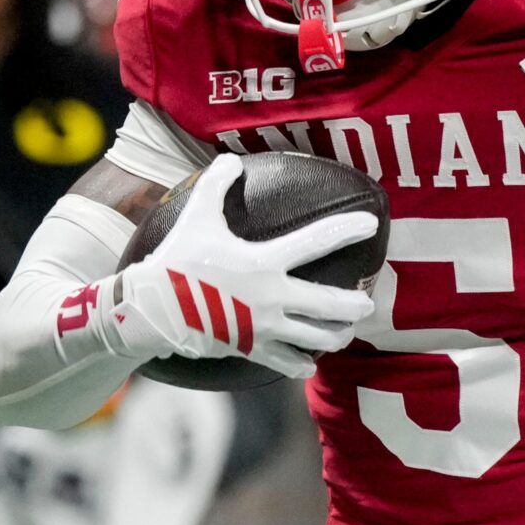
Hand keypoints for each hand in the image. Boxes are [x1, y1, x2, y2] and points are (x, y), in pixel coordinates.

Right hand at [102, 156, 378, 377]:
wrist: (153, 310)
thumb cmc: (177, 261)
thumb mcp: (196, 217)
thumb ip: (215, 185)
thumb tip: (230, 160)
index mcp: (265, 262)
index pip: (316, 241)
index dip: (347, 229)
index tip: (371, 224)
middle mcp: (273, 297)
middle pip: (330, 305)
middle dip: (355, 305)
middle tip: (368, 303)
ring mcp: (265, 327)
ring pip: (316, 338)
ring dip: (336, 336)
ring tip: (346, 332)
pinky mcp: (252, 348)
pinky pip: (285, 362)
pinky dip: (300, 365)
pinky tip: (308, 365)